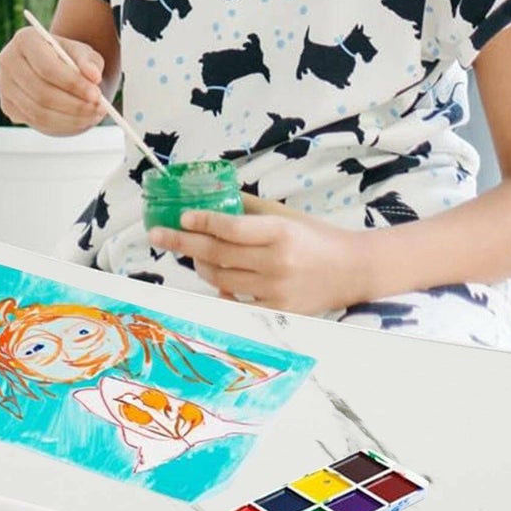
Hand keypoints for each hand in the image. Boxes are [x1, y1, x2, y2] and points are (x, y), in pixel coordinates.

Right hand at [0, 26, 105, 134]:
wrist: (54, 70)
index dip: (72, 84)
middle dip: (74, 104)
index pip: (47, 67)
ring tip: (94, 115)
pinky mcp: (8, 106)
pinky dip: (62, 124)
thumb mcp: (83, 53)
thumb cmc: (70, 59)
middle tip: (99, 109)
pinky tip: (80, 119)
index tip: (96, 94)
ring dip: (71, 117)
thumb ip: (89, 62)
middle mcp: (8, 62)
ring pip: (39, 112)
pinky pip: (36, 122)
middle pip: (41, 92)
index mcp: (25, 40)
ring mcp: (4, 86)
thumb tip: (94, 76)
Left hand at [148, 208, 371, 315]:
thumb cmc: (317, 238)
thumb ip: (250, 210)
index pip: (230, 228)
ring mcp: (275, 290)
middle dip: (182, 243)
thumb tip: (213, 200)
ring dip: (200, 264)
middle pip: (217, 254)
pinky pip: (235, 300)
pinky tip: (217, 278)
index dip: (202, 222)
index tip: (181, 217)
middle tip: (158, 235)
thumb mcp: (287, 216)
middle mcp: (276, 262)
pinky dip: (222, 289)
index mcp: (280, 232)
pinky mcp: (277, 310)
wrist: (353, 270)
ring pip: (221, 278)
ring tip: (194, 254)